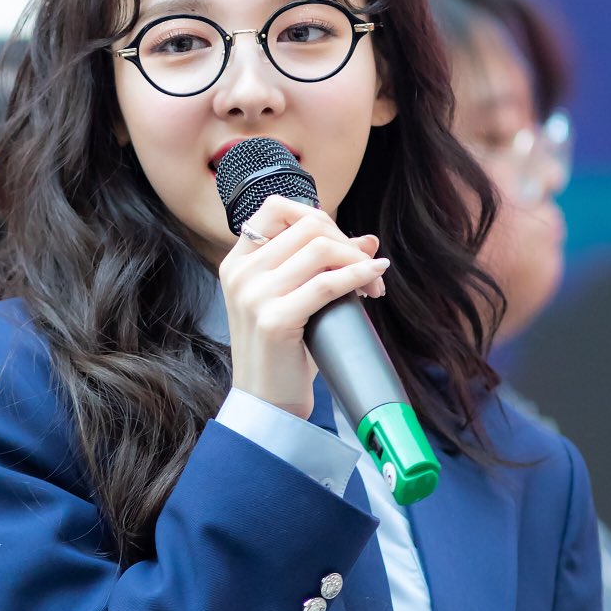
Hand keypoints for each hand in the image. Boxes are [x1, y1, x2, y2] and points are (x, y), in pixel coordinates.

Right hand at [219, 195, 388, 418]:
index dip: (317, 216)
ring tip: (373, 283)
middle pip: (307, 226)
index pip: (276, 207)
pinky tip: (373, 282)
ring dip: (358, 260)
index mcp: (237, 262)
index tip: (340, 242)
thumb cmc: (283, 352)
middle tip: (369, 268)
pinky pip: (327, 283)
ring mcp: (253, 295)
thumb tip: (367, 240)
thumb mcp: (297, 301)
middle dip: (347, 241)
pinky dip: (358, 275)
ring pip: (320, 248)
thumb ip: (322, 267)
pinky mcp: (274, 319)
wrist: (267, 403)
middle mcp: (241, 273)